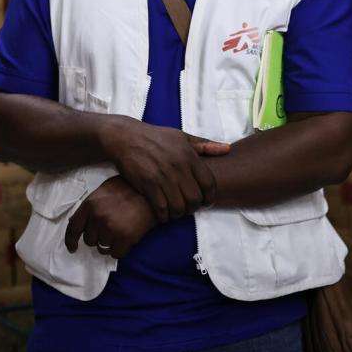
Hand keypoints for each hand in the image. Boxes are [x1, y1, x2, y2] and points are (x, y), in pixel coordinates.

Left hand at [64, 177, 155, 258]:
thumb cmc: (129, 189)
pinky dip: (120, 250)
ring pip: (102, 248)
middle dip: (98, 238)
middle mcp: (97, 217)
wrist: (152, 193)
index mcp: (90, 204)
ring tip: (120, 232)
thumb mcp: (104, 191)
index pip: (73, 227)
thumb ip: (91, 206)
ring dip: (109, 244)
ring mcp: (111, 228)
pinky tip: (126, 241)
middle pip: (89, 240)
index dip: (70, 240)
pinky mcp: (125, 238)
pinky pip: (115, 254)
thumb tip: (81, 223)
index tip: (72, 248)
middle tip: (110, 229)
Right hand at [99, 117, 230, 220]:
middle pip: (195, 199)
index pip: (209, 184)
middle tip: (187, 208)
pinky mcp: (148, 184)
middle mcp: (178, 166)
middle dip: (193, 208)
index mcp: (188, 155)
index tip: (205, 202)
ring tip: (175, 211)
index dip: (210, 197)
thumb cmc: (155, 137)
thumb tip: (227, 149)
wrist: (125, 137)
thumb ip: (204, 145)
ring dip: (178, 214)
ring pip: (179, 207)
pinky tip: (162, 213)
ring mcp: (163, 176)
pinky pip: (162, 208)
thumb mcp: (181, 136)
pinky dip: (164, 215)